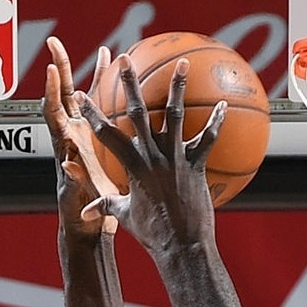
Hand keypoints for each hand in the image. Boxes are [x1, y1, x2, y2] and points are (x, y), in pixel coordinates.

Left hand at [44, 41, 123, 240]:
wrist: (85, 230)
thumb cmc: (84, 218)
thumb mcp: (83, 199)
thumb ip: (77, 181)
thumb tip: (67, 165)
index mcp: (66, 148)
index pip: (53, 113)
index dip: (51, 91)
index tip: (51, 70)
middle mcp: (72, 138)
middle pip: (64, 95)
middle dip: (61, 68)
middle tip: (57, 43)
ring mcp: (86, 138)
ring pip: (90, 99)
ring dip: (97, 75)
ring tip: (109, 53)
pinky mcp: (102, 143)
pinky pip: (110, 112)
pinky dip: (117, 94)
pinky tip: (132, 82)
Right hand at [84, 54, 224, 257]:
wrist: (181, 247)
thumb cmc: (152, 235)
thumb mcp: (124, 217)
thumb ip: (107, 205)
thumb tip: (86, 213)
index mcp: (131, 166)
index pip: (106, 133)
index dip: (92, 113)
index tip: (82, 93)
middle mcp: (151, 156)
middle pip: (138, 112)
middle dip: (129, 84)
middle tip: (126, 59)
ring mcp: (175, 159)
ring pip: (175, 115)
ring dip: (178, 87)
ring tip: (182, 63)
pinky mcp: (196, 166)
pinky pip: (208, 139)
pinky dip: (216, 122)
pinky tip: (224, 105)